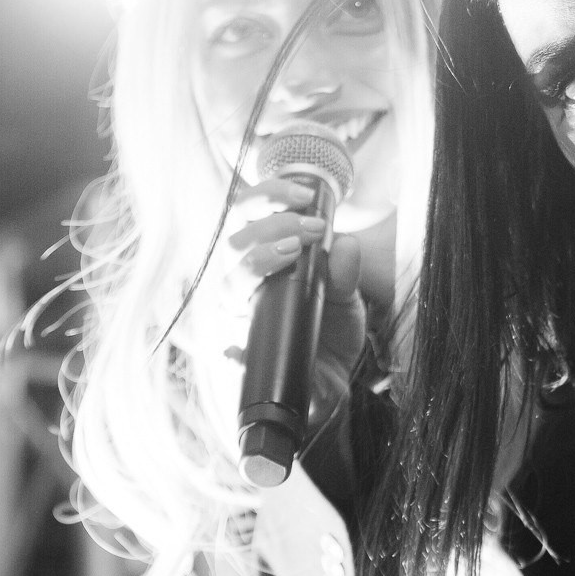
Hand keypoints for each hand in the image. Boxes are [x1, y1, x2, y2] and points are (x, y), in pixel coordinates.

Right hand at [214, 176, 366, 423]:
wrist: (333, 379)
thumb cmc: (330, 327)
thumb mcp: (347, 295)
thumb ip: (344, 269)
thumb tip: (343, 243)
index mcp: (263, 259)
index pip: (248, 215)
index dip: (268, 197)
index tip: (303, 196)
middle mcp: (244, 285)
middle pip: (235, 243)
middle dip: (272, 225)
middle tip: (311, 230)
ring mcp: (241, 319)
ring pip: (228, 284)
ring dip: (257, 262)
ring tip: (290, 253)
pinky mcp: (243, 358)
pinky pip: (230, 352)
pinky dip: (236, 349)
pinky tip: (242, 347)